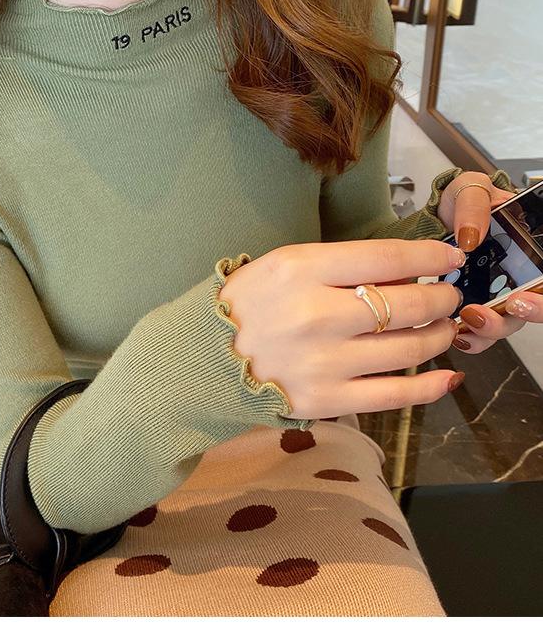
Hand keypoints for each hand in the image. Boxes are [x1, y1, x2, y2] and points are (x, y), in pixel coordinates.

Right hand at [218, 238, 467, 419]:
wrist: (204, 359)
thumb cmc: (249, 303)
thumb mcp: (285, 265)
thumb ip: (340, 265)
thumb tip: (408, 270)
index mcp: (301, 269)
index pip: (386, 257)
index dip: (430, 255)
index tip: (451, 257)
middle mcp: (316, 315)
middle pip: (406, 304)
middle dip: (440, 297)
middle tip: (448, 296)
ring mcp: (323, 362)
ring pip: (407, 349)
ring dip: (438, 336)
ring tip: (443, 328)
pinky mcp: (325, 401)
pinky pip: (394, 396)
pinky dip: (429, 387)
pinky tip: (447, 377)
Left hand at [435, 170, 537, 353]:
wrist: (435, 218)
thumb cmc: (463, 203)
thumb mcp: (471, 190)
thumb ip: (475, 205)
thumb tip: (472, 235)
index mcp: (530, 248)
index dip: (541, 297)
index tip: (522, 297)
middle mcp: (522, 276)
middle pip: (535, 306)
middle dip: (522, 315)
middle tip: (499, 310)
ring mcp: (501, 294)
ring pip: (510, 324)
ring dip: (493, 328)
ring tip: (470, 320)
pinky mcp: (478, 307)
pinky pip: (482, 332)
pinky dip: (473, 337)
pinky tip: (459, 332)